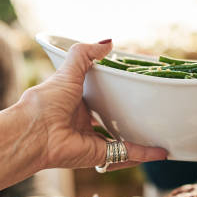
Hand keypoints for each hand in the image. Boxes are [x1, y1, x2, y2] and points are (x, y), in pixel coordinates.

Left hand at [21, 39, 167, 169]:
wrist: (34, 132)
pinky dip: (144, 154)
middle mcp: (83, 121)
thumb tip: (109, 42)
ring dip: (142, 139)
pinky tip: (161, 151)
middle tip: (151, 109)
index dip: (115, 91)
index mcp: (75, 101)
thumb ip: (85, 54)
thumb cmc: (45, 101)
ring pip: (122, 139)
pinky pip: (125, 153)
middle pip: (112, 118)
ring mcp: (92, 139)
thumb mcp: (67, 71)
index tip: (134, 84)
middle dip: (130, 116)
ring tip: (162, 133)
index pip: (100, 95)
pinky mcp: (99, 154)